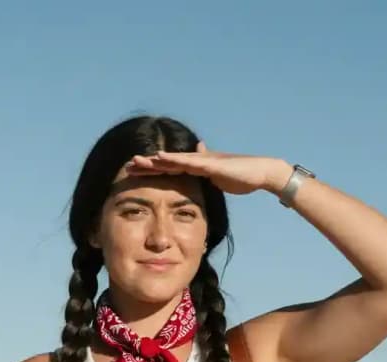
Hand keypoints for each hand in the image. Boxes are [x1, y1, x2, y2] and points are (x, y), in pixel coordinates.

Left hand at [125, 140, 275, 196]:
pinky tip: (159, 158)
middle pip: (166, 162)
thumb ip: (206, 177)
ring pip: (173, 160)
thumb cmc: (241, 177)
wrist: (260, 173)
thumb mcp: (218, 179)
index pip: (169, 169)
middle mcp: (197, 160)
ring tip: (136, 161)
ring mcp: (203, 160)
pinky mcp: (211, 163)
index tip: (134, 174)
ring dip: (154, 160)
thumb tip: (198, 172)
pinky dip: (173, 159)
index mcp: (196, 167)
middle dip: (146, 165)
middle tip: (126, 166)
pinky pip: (188, 161)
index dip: (152, 171)